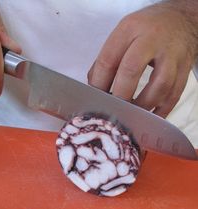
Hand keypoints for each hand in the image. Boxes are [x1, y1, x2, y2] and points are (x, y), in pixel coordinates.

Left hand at [88, 1, 197, 117]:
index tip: (96, 100)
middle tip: (114, 110)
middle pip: (131, 70)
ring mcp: (172, 55)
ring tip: (132, 115)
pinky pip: (173, 96)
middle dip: (120, 96)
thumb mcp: (123, 34)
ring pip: (159, 86)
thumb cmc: (146, 30)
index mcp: (130, 29)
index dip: (99, 84)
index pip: (108, 60)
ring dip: (142, 106)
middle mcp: (152, 40)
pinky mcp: (184, 70)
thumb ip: (107, 59)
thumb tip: (95, 87)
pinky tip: (149, 117)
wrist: (180, 20)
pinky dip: (161, 111)